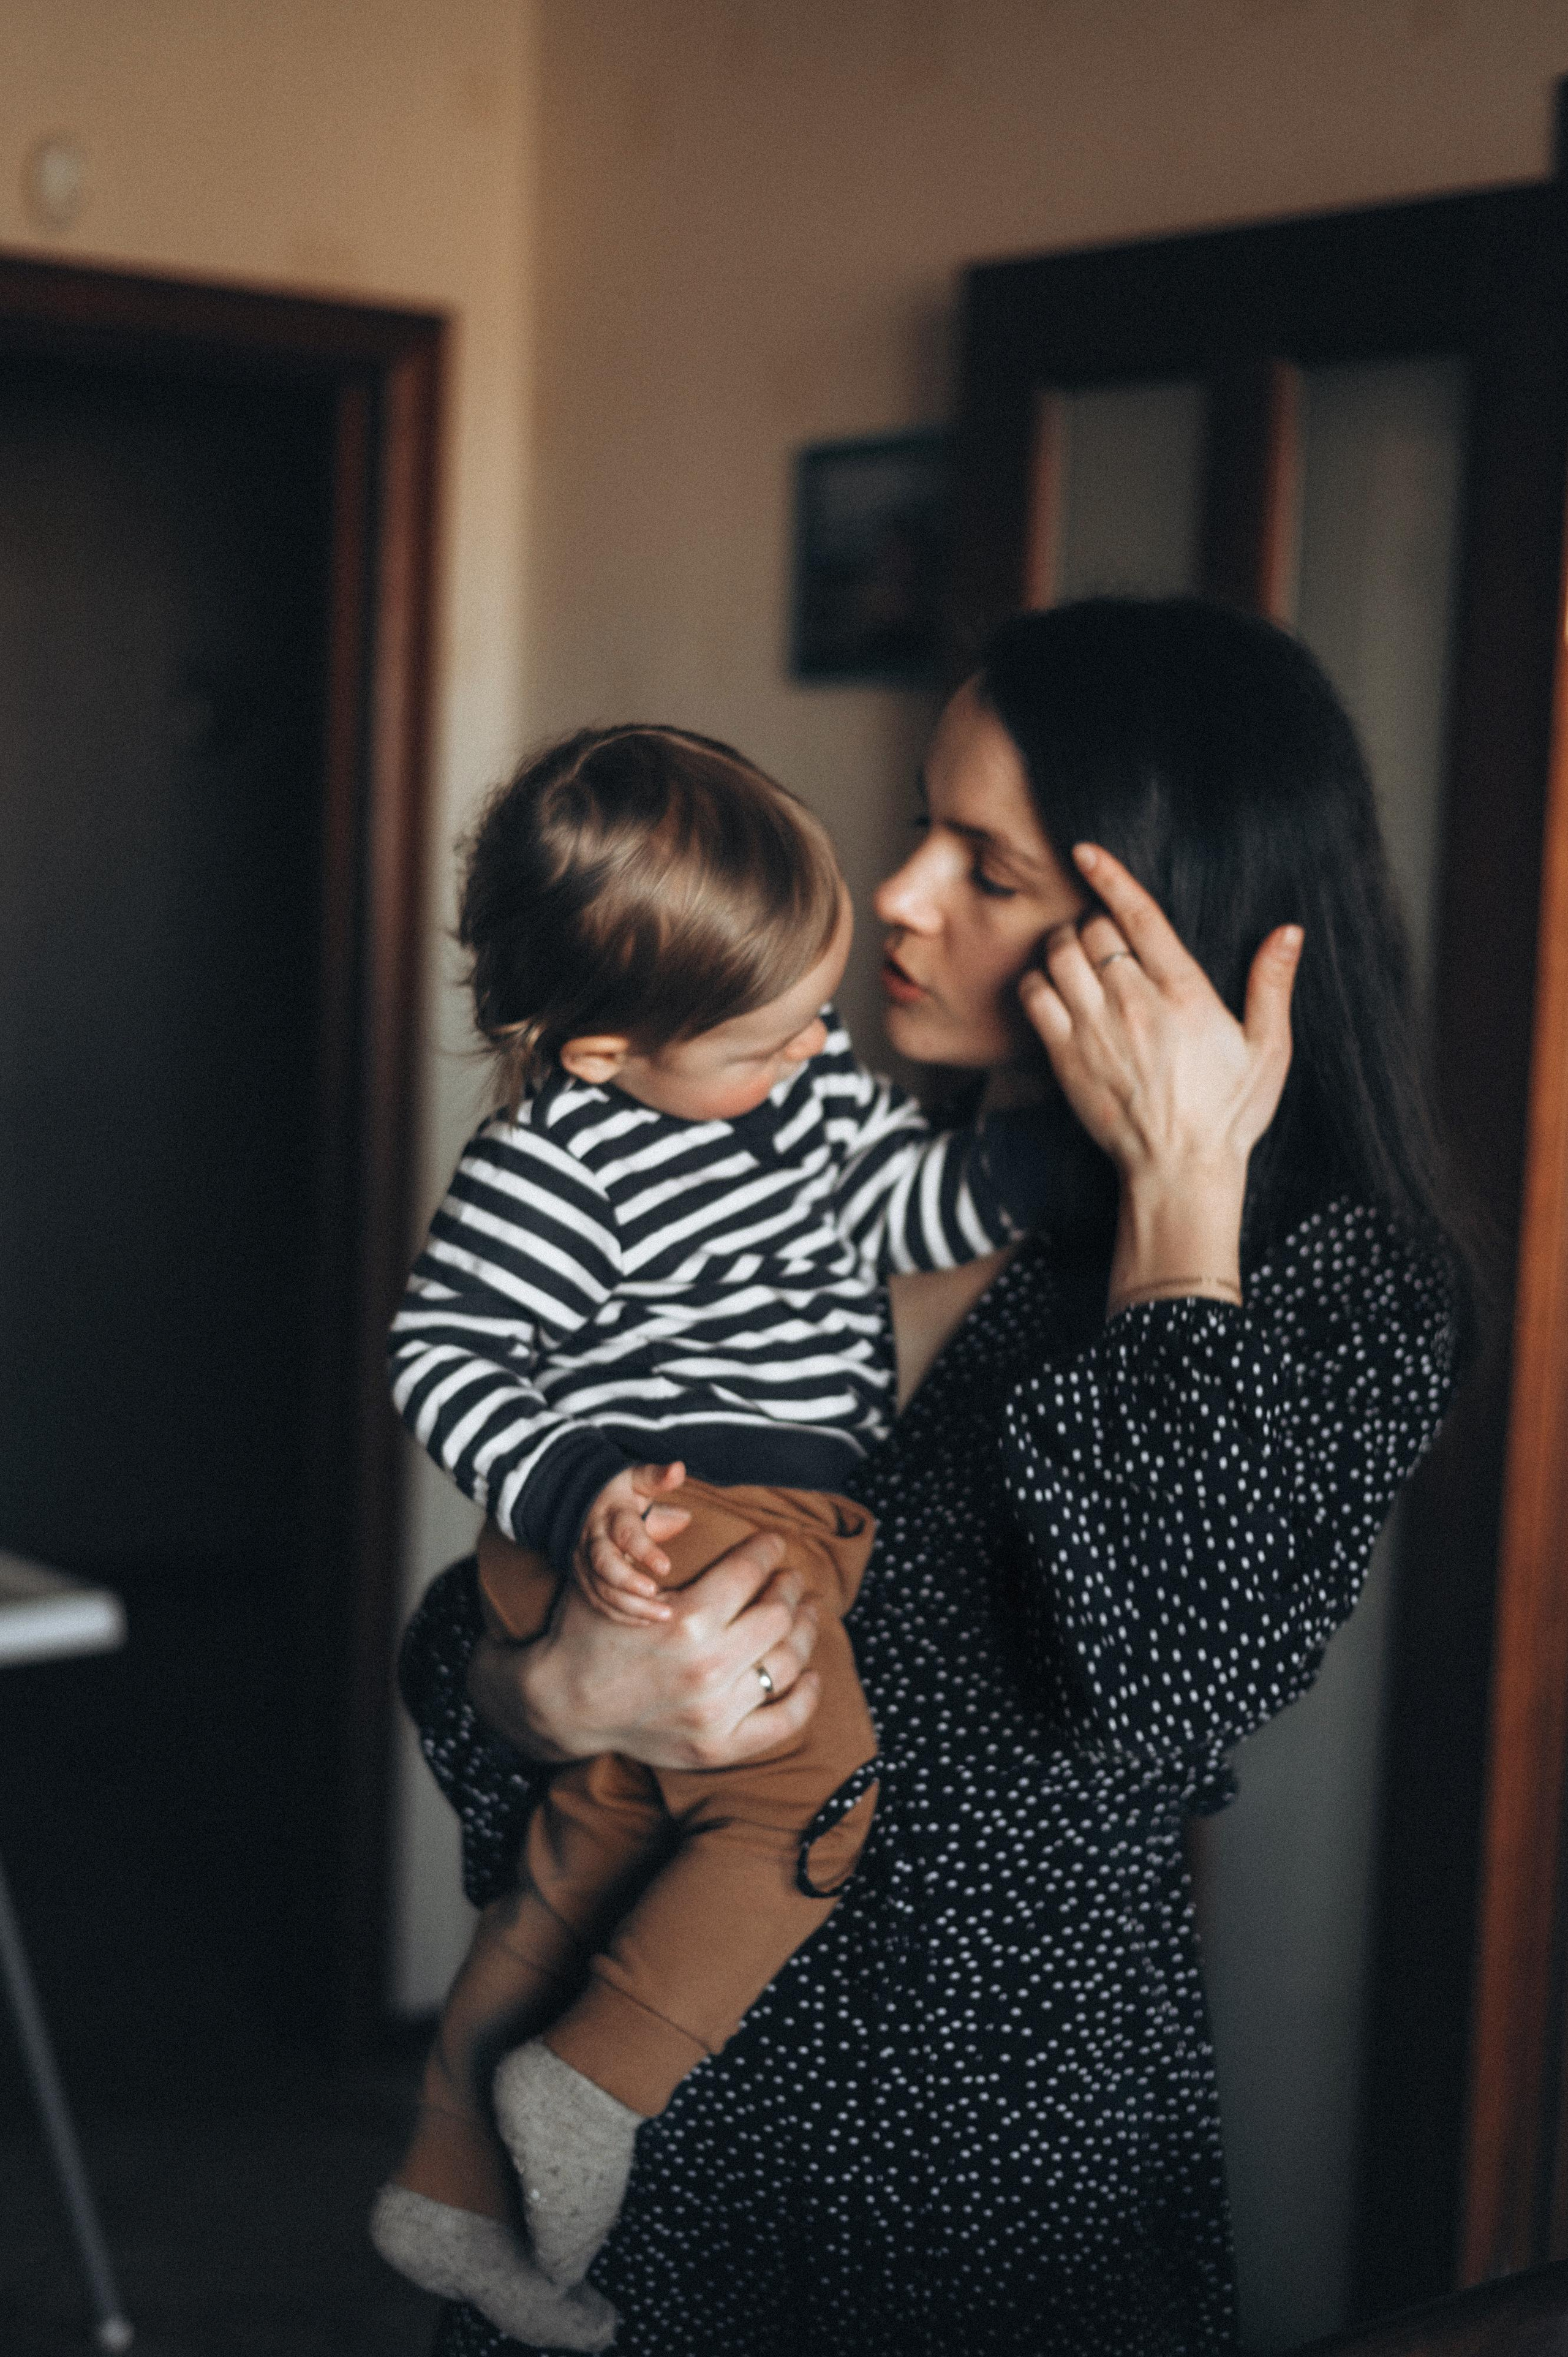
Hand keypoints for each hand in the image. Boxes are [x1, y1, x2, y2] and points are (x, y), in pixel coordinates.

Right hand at [471, 1533, 822, 1771]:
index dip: (768, 1549)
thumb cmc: (589, 1632)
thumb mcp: (613, 1577)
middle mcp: (707, 1668)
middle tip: (790, 1578)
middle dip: (790, 1587)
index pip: (751, 1571)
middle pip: (778, 1614)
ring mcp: (715, 1712)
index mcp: (686, 1620)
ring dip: (804, 1630)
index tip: (773, 1542)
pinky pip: (783, 1722)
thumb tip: (683, 1489)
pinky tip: (811, 1673)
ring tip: (805, 1613)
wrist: (563, 1704)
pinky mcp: (718, 1747)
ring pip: (788, 1663)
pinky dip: (806, 1695)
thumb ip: (651, 1535)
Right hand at [572, 1460, 690, 1625]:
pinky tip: (645, 1622)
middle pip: (604, 1565)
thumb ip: (657, 1476)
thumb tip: (678, 1469)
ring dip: (630, 1607)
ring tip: (663, 1615)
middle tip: (657, 1596)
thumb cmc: (619, 1491)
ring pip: (600, 1589)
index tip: (665, 1567)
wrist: (576, 1499)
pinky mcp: (581, 1577)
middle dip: (629, 1584)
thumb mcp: (636, 1477)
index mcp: (611, 1514)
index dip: (643, 1551)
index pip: (625, 1533)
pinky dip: (619, 1615)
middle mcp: (593, 1539)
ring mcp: (584, 1561)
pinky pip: (596, 1601)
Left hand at [1017, 843, 1301, 1306]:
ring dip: (1061, 945)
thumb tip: (1288, 932)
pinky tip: (1052, 990)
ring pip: (1058, 955)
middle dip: (1092, 922)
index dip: (1110, 876)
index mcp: (1185, 993)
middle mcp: (1135, 1003)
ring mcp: (1095, 1028)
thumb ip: (1272, 985)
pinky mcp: (1065, 1056)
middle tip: (1101, 938)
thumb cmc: (1227, 1114)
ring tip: (1075, 958)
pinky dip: (1036, 982)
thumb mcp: (1269, 1051)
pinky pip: (1034, 996)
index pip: (1139, 916)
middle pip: (1093, 930)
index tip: (1086, 852)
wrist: (1178, 1171)